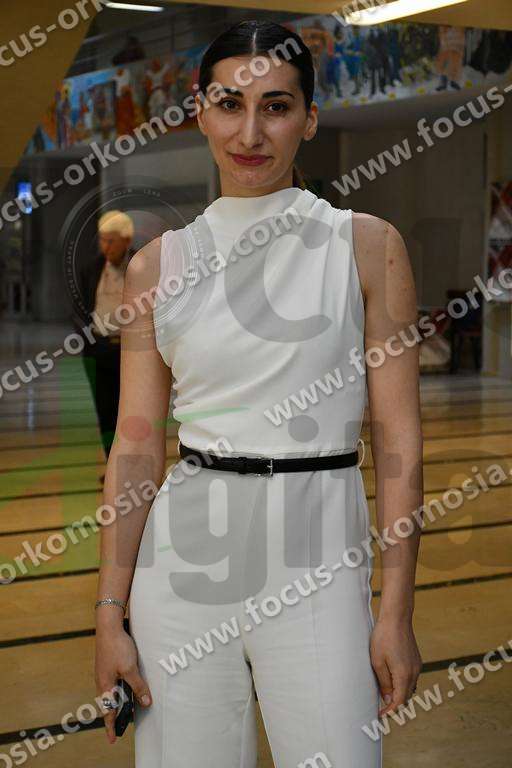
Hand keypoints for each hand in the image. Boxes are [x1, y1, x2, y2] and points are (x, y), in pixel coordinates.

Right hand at [95, 618, 151, 743]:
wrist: (108, 625)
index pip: (108, 711)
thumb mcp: (130, 669)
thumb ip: (138, 686)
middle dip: (115, 714)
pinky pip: (113, 681)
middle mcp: (102, 681)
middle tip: (121, 725)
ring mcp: (104, 672)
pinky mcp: (108, 664)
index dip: (110, 726)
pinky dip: (120, 688)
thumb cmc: (117, 647)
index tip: (112, 740)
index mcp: (105, 685)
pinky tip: (128, 685)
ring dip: (119, 700)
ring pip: (112, 692)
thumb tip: (146, 702)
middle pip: (109, 703)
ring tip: (128, 706)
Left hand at [369, 615, 422, 717]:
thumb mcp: (377, 661)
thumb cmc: (384, 637)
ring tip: (385, 696)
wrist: (397, 618)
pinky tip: (392, 681)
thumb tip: (388, 700)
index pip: (400, 702)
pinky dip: (403, 685)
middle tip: (381, 709)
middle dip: (395, 705)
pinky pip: (411, 679)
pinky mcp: (416, 660)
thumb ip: (384, 683)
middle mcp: (414, 673)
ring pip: (410, 688)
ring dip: (399, 695)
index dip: (391, 712)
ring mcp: (417, 666)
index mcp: (404, 675)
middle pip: (406, 697)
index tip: (380, 715)